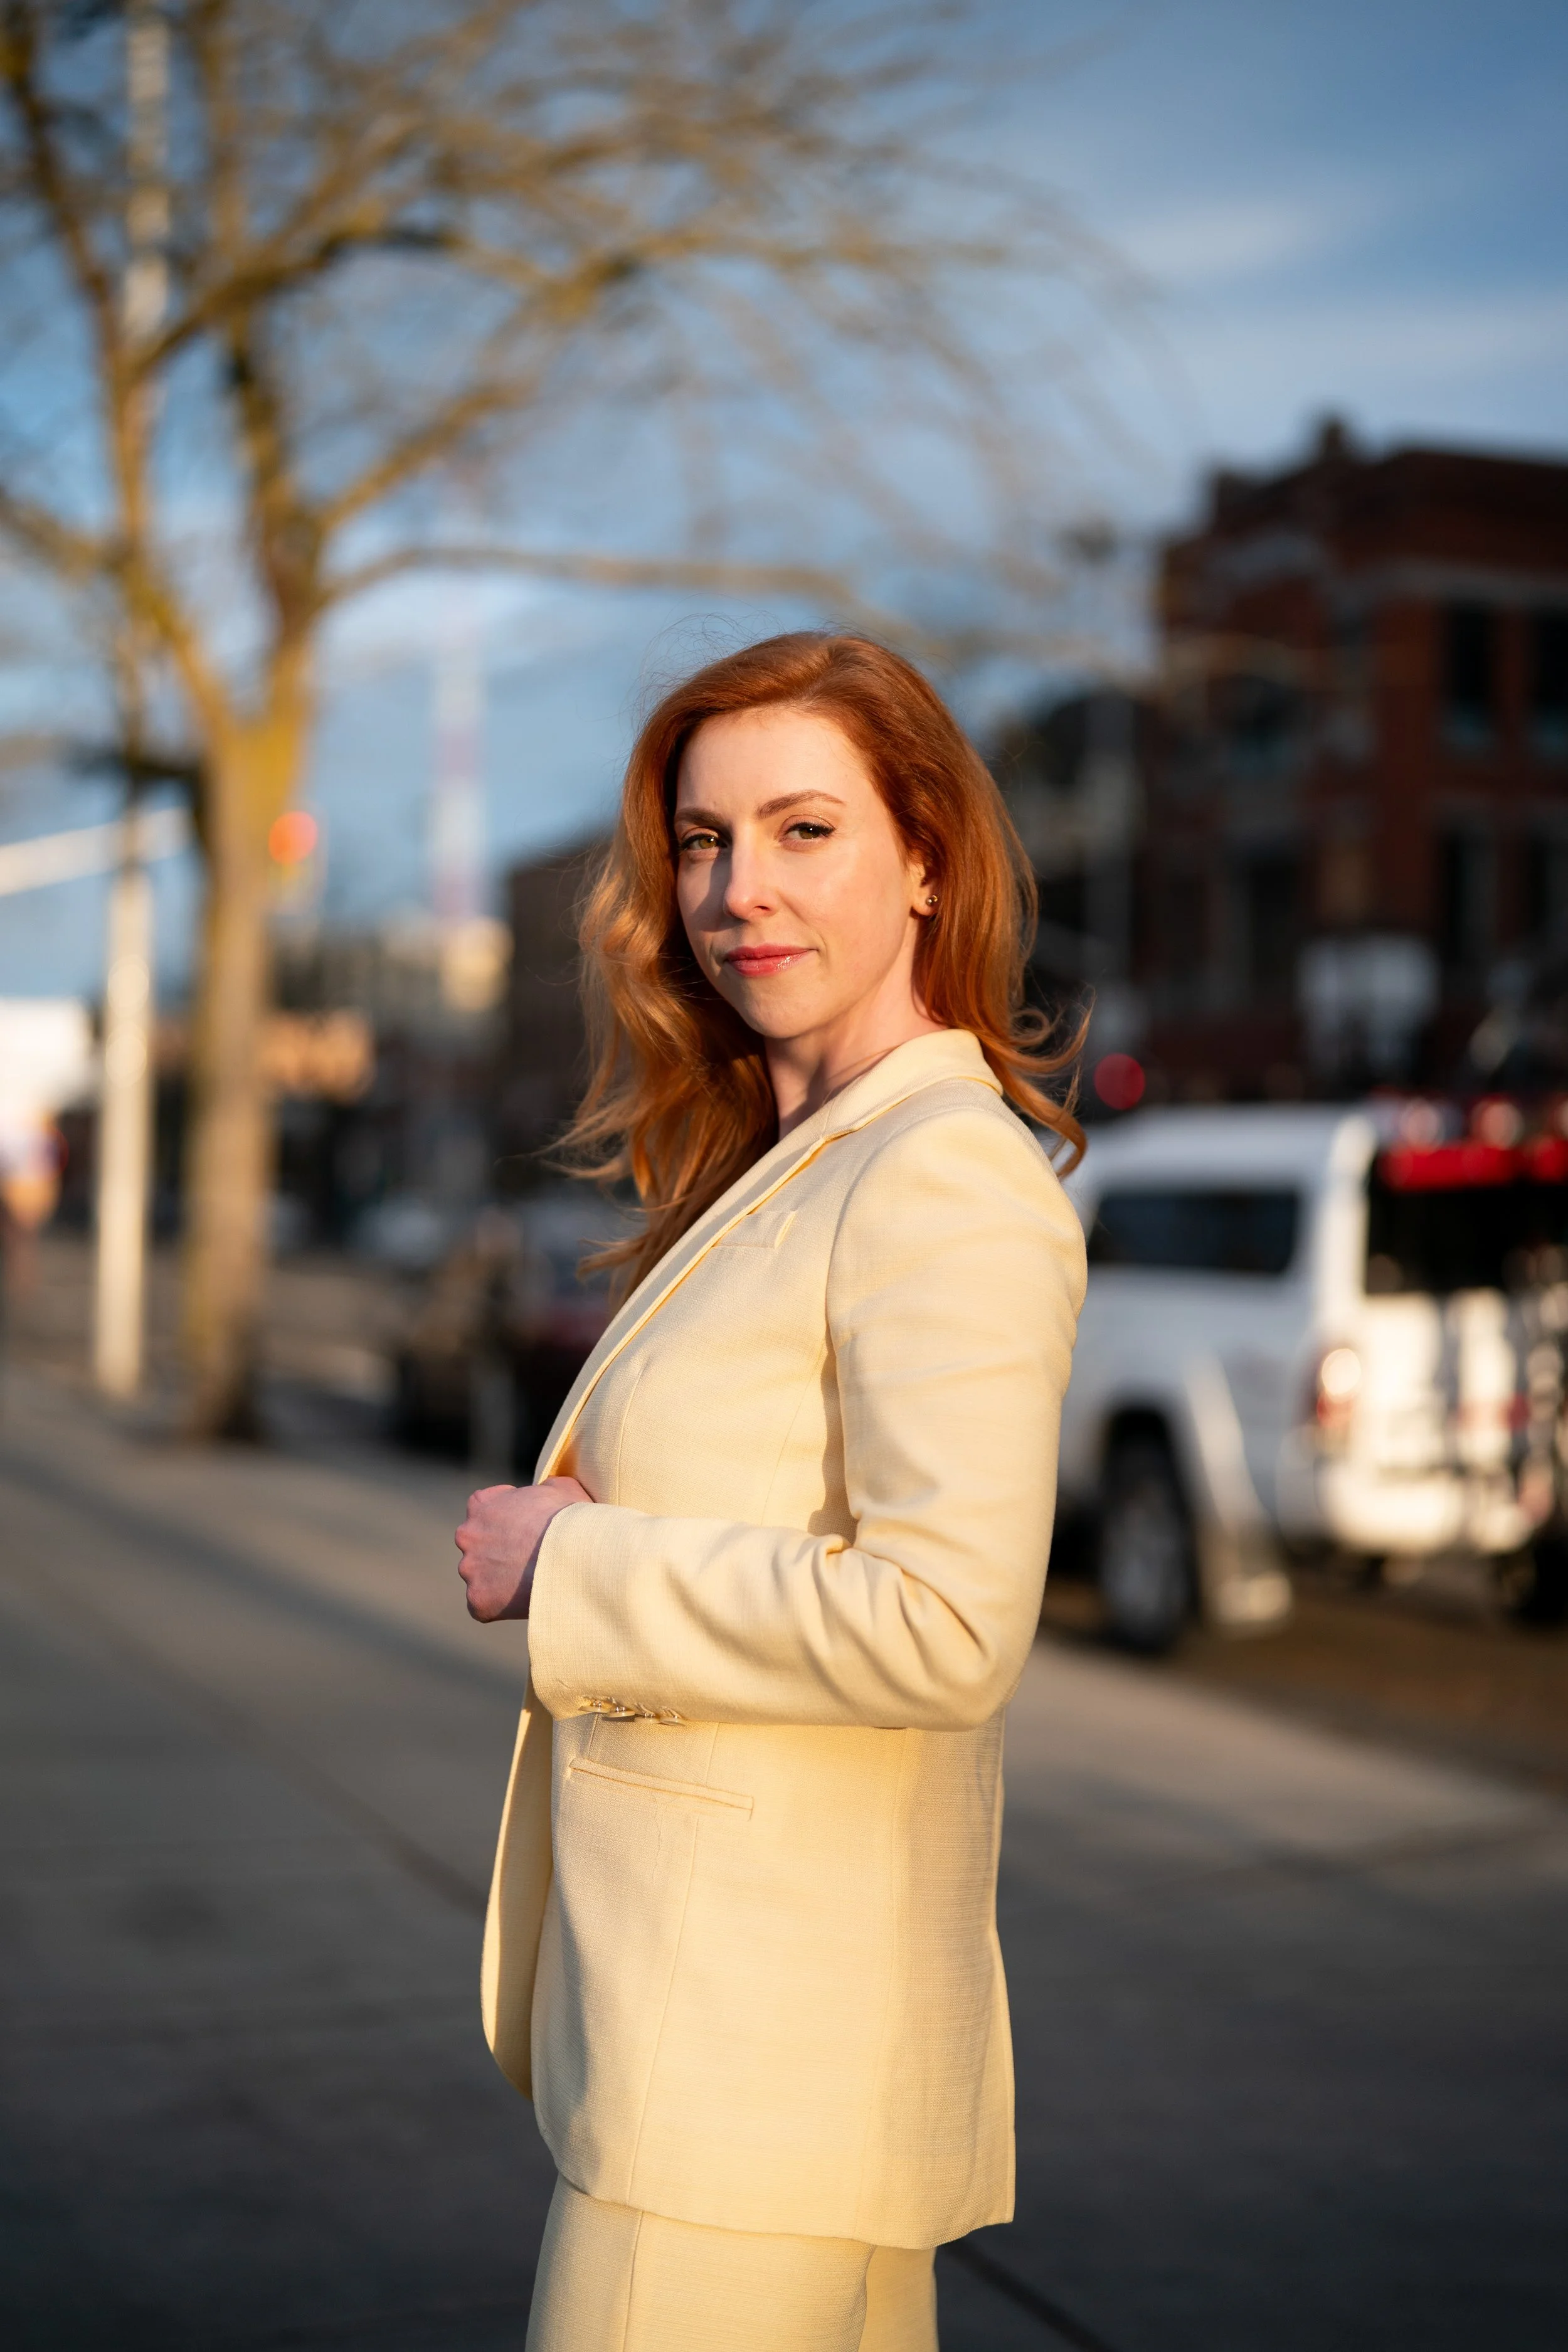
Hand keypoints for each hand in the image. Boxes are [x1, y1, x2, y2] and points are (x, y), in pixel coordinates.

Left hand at [455, 1476, 589, 1622]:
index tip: (525, 1525)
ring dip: (498, 1579)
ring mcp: (470, 1569)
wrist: (571, 1554)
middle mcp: (467, 1535)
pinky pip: (484, 1605)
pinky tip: (524, 1599)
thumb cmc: (568, 1518)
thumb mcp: (560, 1487)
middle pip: (478, 1544)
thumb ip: (543, 1488)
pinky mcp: (477, 1600)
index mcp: (481, 1504)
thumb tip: (547, 1491)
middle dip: (497, 1550)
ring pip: (480, 1576)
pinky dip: (500, 1605)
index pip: (483, 1507)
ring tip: (531, 1581)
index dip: (505, 1517)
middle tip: (527, 1558)